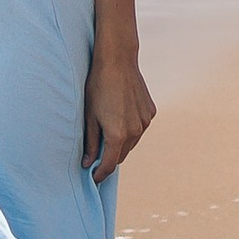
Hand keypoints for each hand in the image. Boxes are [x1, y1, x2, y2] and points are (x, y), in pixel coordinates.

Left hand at [82, 43, 155, 183]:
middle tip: (96, 154)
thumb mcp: (89, 115)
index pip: (110, 165)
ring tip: (108, 131)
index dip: (100, 174)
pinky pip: (139, 128)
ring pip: (131, 143)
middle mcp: (135, 131)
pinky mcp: (150, 112)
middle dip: (109, 158)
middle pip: (121, 155)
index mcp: (117, 135)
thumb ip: (90, 142)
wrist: (117, 61)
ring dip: (120, 143)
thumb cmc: (98, 87)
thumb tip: (88, 163)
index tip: (93, 177)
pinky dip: (130, 129)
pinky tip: (120, 116)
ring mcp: (144, 122)